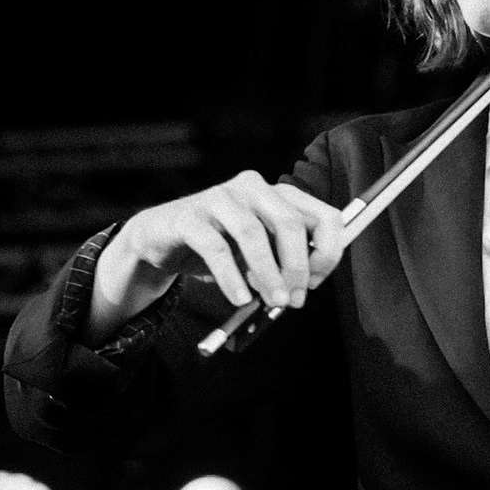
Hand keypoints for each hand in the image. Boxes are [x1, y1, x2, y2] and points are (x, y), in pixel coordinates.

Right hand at [106, 172, 346, 310]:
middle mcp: (253, 188)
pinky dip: (232, 277)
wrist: (161, 236)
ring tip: (273, 301)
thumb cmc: (220, 245)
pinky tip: (240, 298)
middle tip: (293, 300)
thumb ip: (282, 263)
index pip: (325, 216)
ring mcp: (220, 197)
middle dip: (297, 267)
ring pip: (253, 233)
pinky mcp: (190, 216)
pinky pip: (216, 248)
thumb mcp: (260, 252)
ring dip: (268, 274)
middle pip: (290, 223)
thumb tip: (299, 290)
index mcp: (280, 194)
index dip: (328, 252)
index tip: (315, 282)